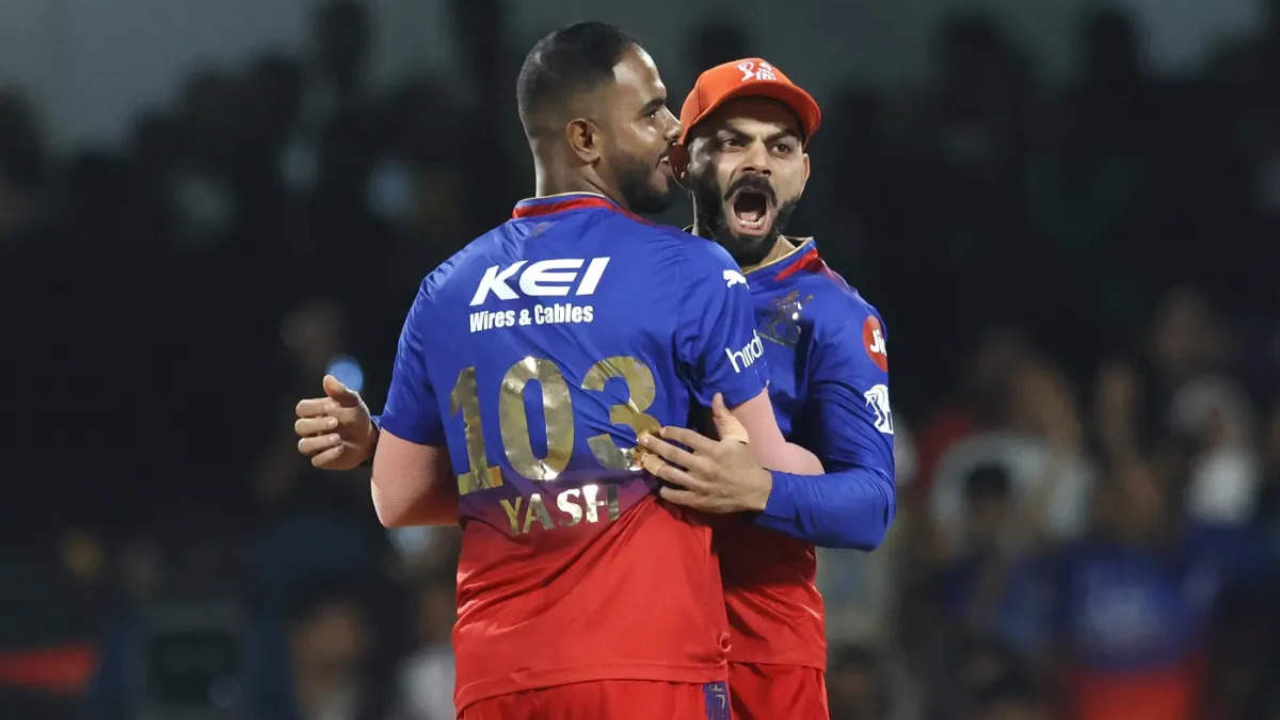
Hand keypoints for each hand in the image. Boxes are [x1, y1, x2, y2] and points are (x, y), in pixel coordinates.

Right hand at [294, 375, 377, 469]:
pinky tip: (341, 449)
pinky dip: (327, 455)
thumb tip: (327, 378)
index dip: (314, 408)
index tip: (331, 407)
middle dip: (316, 425)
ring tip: (338, 438)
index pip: (302, 408)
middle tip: (335, 422)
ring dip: (319, 442)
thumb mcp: (353, 402)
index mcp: (314, 412)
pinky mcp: (323, 460)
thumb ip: (340, 392)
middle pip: (300, 427)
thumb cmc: (356, 416)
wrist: (369, 438)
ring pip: (304, 446)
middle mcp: (311, 429)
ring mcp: (315, 445)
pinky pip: (316, 461)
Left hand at [636, 393, 771, 513]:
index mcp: (712, 449)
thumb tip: (716, 396)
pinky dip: (666, 491)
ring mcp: (698, 485)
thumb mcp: (738, 437)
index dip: (672, 432)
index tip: (662, 430)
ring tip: (645, 460)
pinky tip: (660, 486)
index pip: (686, 436)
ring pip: (670, 474)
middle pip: (672, 454)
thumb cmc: (746, 461)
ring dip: (655, 466)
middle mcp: (702, 466)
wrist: (756, 492)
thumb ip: (724, 417)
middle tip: (642, 440)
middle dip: (655, 445)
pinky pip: (676, 496)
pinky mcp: (698, 500)